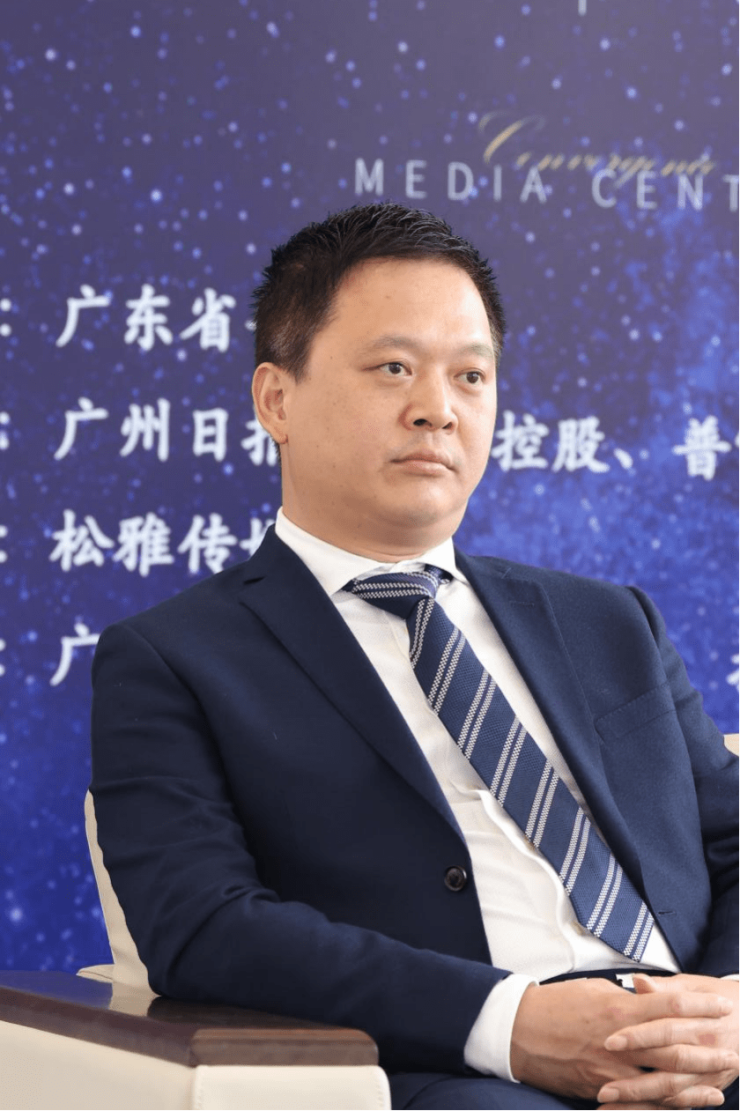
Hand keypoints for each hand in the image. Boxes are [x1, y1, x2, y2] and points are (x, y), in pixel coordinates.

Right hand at [509, 976, 734, 1104]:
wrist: (519, 1031)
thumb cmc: (556, 1004)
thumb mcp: (593, 990)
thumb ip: (626, 998)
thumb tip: (649, 998)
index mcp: (620, 1009)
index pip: (670, 1006)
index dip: (700, 1006)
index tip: (721, 1005)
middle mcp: (621, 1042)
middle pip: (675, 1050)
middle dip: (707, 1053)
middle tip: (732, 1052)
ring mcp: (612, 1071)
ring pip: (662, 1085)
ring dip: (694, 1089)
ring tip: (718, 1091)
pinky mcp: (601, 1090)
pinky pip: (640, 1105)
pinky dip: (664, 1109)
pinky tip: (681, 1109)